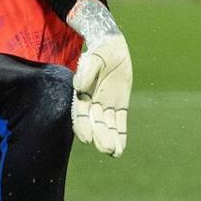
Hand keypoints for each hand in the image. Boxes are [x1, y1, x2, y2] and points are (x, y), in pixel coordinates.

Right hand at [66, 0, 130, 156]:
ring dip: (110, 139)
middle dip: (100, 136)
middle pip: (95, 123)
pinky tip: (120, 147)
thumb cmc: (100, 52)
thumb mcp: (94, 58)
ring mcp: (106, 105)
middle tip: (106, 149)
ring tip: (114, 153)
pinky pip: (119, 122)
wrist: (113, 47)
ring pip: (107, 126)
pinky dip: (120, 134)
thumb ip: (86, 72)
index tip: (87, 138)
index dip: (83, 126)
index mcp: (82, 94)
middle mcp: (93, 102)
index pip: (81, 114)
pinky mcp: (119, 105)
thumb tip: (79, 87)